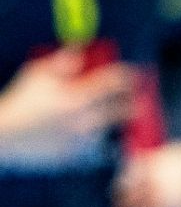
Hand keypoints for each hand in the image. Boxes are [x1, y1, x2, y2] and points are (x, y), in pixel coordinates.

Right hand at [0, 48, 136, 164]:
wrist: (4, 136)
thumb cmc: (21, 102)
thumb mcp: (38, 74)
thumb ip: (62, 61)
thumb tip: (82, 50)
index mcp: (77, 98)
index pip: (115, 83)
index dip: (130, 75)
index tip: (138, 73)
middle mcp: (84, 121)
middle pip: (125, 109)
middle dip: (136, 100)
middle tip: (140, 96)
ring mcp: (82, 141)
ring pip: (113, 130)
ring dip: (116, 122)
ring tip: (118, 116)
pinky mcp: (77, 156)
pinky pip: (97, 148)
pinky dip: (99, 140)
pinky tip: (95, 133)